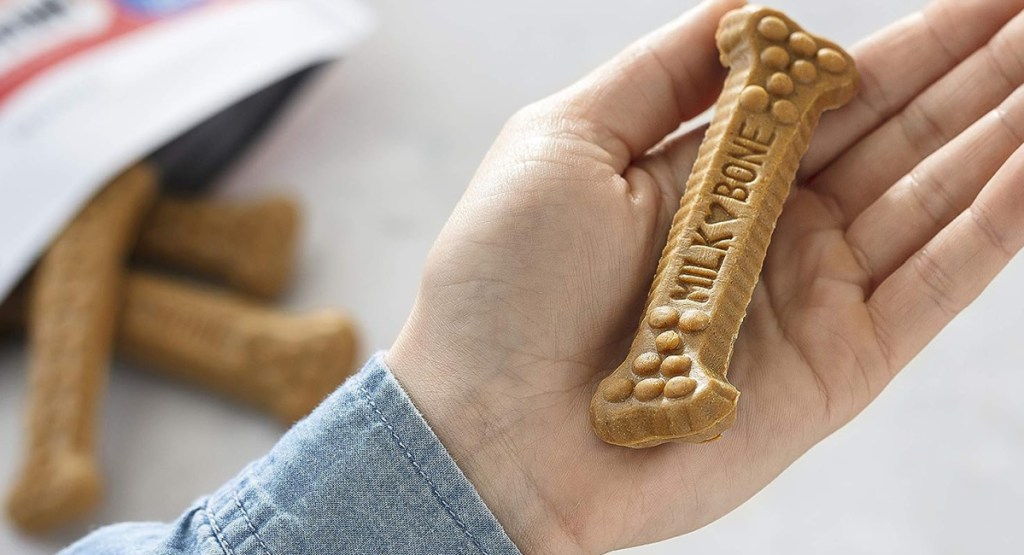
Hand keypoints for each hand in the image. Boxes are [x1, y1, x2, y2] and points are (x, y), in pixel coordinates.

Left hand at [387, 0, 1023, 551]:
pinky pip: (935, 284)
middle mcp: (770, 230)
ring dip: (1006, 136)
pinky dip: (997, 223)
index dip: (913, 43)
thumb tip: (745, 9)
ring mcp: (809, 298)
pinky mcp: (836, 369)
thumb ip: (664, 72)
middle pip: (900, 138)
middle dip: (982, 75)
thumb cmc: (500, 285)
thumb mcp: (566, 140)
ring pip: (933, 200)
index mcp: (709, 174)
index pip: (832, 95)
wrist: (486, 427)